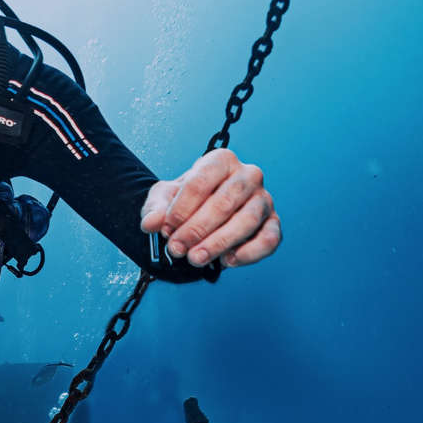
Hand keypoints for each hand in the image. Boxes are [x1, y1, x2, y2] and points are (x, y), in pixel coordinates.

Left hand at [140, 147, 280, 268]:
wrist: (201, 213)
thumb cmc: (185, 202)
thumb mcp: (163, 200)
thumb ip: (155, 209)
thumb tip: (151, 224)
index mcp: (221, 161)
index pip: (201, 181)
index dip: (181, 209)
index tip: (165, 229)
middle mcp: (248, 175)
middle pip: (225, 201)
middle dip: (197, 229)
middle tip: (177, 249)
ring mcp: (263, 199)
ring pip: (247, 220)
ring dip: (219, 243)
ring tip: (196, 258)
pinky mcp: (272, 223)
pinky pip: (270, 238)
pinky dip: (249, 253)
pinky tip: (227, 261)